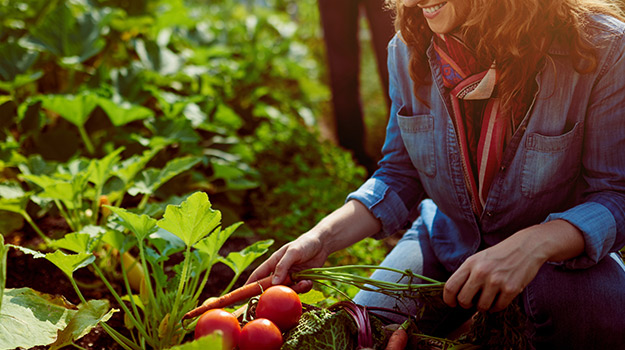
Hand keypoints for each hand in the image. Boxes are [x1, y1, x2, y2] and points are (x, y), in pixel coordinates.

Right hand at [245, 231, 329, 292]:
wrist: (322, 244)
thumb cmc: (304, 244)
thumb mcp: (292, 252)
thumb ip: (282, 266)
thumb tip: (274, 283)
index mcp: (273, 263)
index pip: (257, 276)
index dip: (249, 285)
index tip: (242, 296)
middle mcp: (280, 272)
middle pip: (272, 288)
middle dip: (278, 291)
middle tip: (287, 290)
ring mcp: (290, 277)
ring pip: (287, 291)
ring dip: (295, 289)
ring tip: (304, 282)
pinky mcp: (301, 281)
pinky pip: (299, 290)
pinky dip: (304, 288)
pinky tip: (309, 281)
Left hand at [442, 220, 583, 311]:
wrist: (526, 247)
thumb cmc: (499, 255)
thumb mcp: (478, 259)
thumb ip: (467, 274)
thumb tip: (456, 295)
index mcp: (470, 264)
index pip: (450, 286)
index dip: (448, 299)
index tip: (452, 303)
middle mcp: (481, 272)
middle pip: (463, 300)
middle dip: (466, 305)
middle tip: (472, 302)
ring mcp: (496, 281)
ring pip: (481, 307)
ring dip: (483, 307)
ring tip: (488, 298)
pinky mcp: (511, 289)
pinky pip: (498, 307)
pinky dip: (497, 307)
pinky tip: (499, 299)